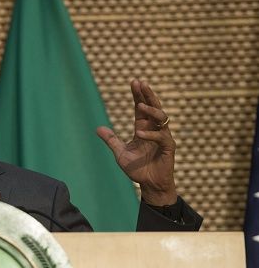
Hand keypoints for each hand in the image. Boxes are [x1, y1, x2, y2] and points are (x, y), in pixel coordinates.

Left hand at [97, 79, 176, 205]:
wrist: (149, 185)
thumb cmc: (137, 169)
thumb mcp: (120, 153)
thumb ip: (111, 140)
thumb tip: (98, 128)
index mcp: (143, 129)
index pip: (141, 108)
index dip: (138, 95)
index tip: (134, 82)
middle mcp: (154, 130)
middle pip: (153, 107)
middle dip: (147, 95)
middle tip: (141, 83)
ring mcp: (163, 137)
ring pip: (161, 118)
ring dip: (151, 111)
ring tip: (140, 105)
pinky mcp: (169, 147)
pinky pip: (161, 137)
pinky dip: (150, 134)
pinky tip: (140, 133)